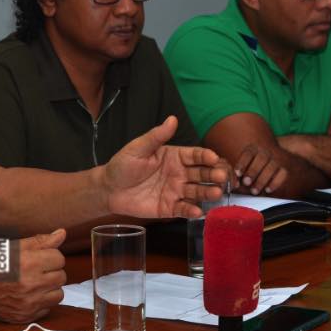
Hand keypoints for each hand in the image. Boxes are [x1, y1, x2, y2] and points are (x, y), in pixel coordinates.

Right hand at [0, 229, 66, 322]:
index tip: (39, 258)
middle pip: (61, 276)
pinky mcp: (27, 315)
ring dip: (50, 287)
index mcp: (28, 263)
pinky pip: (48, 308)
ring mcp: (29, 303)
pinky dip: (42, 301)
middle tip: (36, 270)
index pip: (59, 258)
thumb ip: (40, 241)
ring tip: (35, 282)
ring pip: (59, 294)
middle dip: (51, 271)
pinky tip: (30, 294)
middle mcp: (31, 284)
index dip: (50, 255)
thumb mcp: (13, 247)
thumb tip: (62, 234)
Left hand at [102, 116, 226, 218]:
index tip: (214, 157)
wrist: (109, 189)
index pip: (195, 155)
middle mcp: (179, 173)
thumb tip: (172, 119)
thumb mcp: (138, 148)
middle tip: (221, 177)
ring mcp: (176, 191)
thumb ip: (156, 136)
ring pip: (197, 191)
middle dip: (212, 174)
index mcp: (174, 156)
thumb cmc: (123, 165)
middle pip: (201, 173)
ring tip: (215, 193)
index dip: (205, 156)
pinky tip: (197, 211)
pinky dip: (192, 210)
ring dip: (207, 192)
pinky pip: (184, 209)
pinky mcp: (170, 208)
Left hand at [235, 144, 287, 194]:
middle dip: (253, 171)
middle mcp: (266, 152)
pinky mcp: (285, 169)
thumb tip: (233, 182)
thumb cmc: (250, 171)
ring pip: (272, 166)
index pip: (248, 153)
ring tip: (254, 191)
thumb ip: (238, 174)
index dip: (242, 163)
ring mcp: (277, 160)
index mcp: (254, 149)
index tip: (237, 174)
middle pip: (261, 158)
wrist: (272, 168)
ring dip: (262, 179)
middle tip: (246, 183)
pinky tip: (268, 190)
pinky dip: (275, 182)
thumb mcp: (243, 169)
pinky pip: (282, 174)